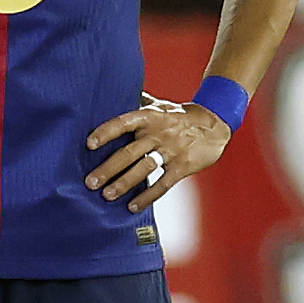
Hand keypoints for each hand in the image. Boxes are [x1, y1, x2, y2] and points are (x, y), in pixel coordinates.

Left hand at [82, 94, 228, 207]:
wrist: (215, 124)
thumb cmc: (178, 115)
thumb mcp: (158, 105)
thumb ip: (135, 103)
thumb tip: (109, 96)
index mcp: (149, 116)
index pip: (123, 123)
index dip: (105, 133)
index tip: (88, 145)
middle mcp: (158, 133)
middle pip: (129, 153)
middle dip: (108, 169)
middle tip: (90, 182)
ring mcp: (171, 150)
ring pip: (143, 169)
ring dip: (123, 184)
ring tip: (106, 195)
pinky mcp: (183, 166)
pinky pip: (162, 184)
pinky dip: (147, 196)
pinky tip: (132, 206)